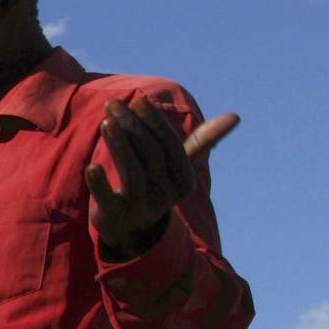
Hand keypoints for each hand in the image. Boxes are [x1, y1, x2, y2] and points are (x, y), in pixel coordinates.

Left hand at [92, 103, 235, 256]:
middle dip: (131, 126)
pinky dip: (99, 182)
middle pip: (150, 154)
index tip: (137, 100)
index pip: (169, 145)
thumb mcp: (178, 165)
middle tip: (112, 104)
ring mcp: (141, 207)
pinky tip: (92, 165)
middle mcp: (165, 195)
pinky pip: (108, 198)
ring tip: (105, 122)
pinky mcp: (115, 217)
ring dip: (118, 144)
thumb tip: (236, 116)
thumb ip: (201, 141)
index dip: (153, 121)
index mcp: (183, 180)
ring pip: (131, 172)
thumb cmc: (157, 184)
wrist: (133, 228)